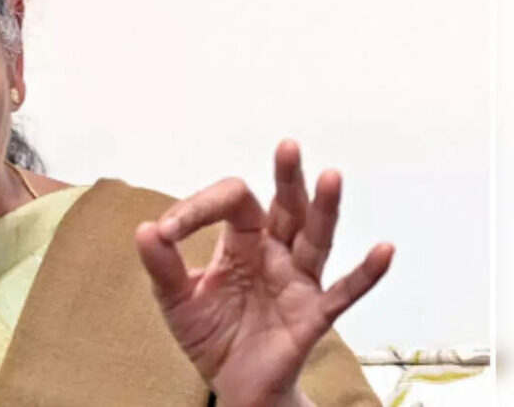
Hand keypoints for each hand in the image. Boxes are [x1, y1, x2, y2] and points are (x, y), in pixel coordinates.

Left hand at [135, 140, 393, 406]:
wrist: (233, 384)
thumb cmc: (210, 333)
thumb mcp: (176, 299)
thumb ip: (161, 266)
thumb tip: (146, 229)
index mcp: (241, 242)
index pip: (230, 205)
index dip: (198, 209)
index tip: (167, 231)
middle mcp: (275, 253)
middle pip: (285, 207)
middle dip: (287, 178)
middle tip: (287, 147)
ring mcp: (297, 282)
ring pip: (316, 239)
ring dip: (324, 210)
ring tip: (332, 176)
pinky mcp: (313, 315)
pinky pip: (344, 292)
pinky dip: (365, 273)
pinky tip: (383, 250)